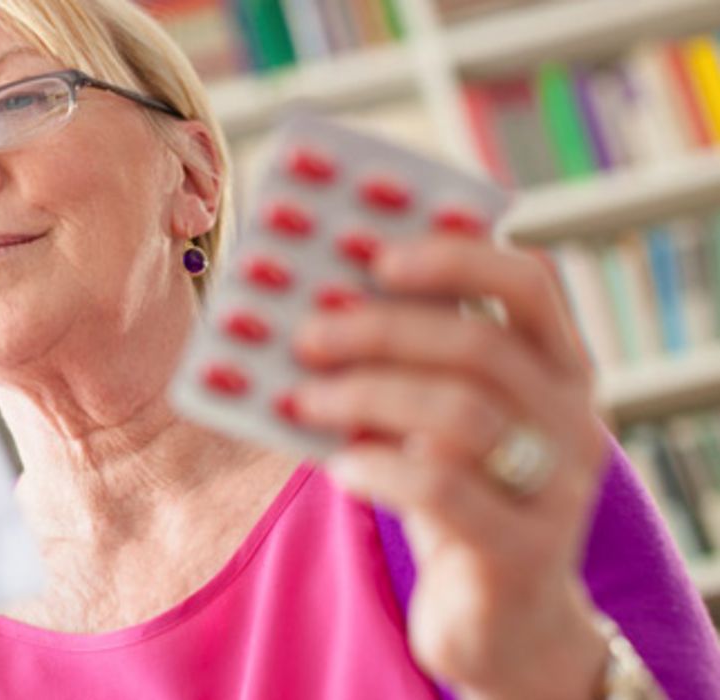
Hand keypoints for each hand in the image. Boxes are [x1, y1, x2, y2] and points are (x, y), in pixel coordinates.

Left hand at [289, 235, 610, 698]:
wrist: (500, 622)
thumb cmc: (456, 498)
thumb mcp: (438, 423)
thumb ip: (403, 367)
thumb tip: (310, 302)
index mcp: (557, 368)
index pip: (530, 283)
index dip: (456, 255)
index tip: (376, 249)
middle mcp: (571, 419)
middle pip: (480, 347)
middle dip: (382, 329)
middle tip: (307, 331)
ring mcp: (555, 489)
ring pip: (461, 416)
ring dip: (367, 397)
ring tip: (301, 395)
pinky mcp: (522, 552)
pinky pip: (444, 492)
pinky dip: (379, 468)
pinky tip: (337, 466)